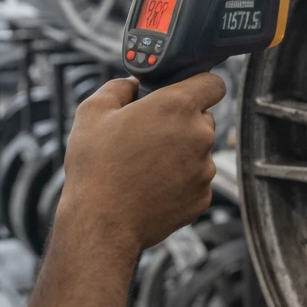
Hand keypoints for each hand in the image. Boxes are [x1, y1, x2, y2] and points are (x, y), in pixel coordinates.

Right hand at [54, 74, 225, 257]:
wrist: (102, 222)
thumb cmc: (96, 167)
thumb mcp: (93, 112)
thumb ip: (119, 87)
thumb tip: (132, 85)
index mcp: (177, 106)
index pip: (213, 83)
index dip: (199, 85)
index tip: (184, 92)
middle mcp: (199, 135)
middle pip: (203, 119)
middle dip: (181, 123)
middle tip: (149, 134)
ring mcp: (205, 169)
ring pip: (199, 152)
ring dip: (180, 154)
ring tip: (145, 166)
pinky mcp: (203, 197)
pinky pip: (195, 180)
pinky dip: (179, 181)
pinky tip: (151, 187)